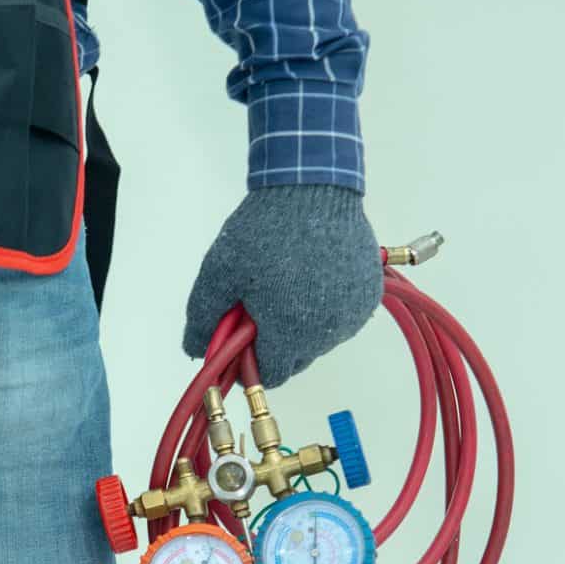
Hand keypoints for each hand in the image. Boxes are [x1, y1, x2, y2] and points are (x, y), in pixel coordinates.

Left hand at [182, 186, 382, 388]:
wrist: (315, 189)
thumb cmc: (265, 230)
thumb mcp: (219, 272)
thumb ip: (203, 318)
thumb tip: (194, 350)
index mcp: (290, 333)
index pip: (270, 374)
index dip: (249, 362)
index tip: (239, 340)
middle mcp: (328, 332)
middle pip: (295, 358)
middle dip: (274, 341)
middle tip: (259, 305)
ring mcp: (352, 314)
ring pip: (319, 339)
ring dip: (301, 324)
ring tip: (287, 284)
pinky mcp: (369, 295)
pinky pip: (341, 316)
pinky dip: (326, 307)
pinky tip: (312, 278)